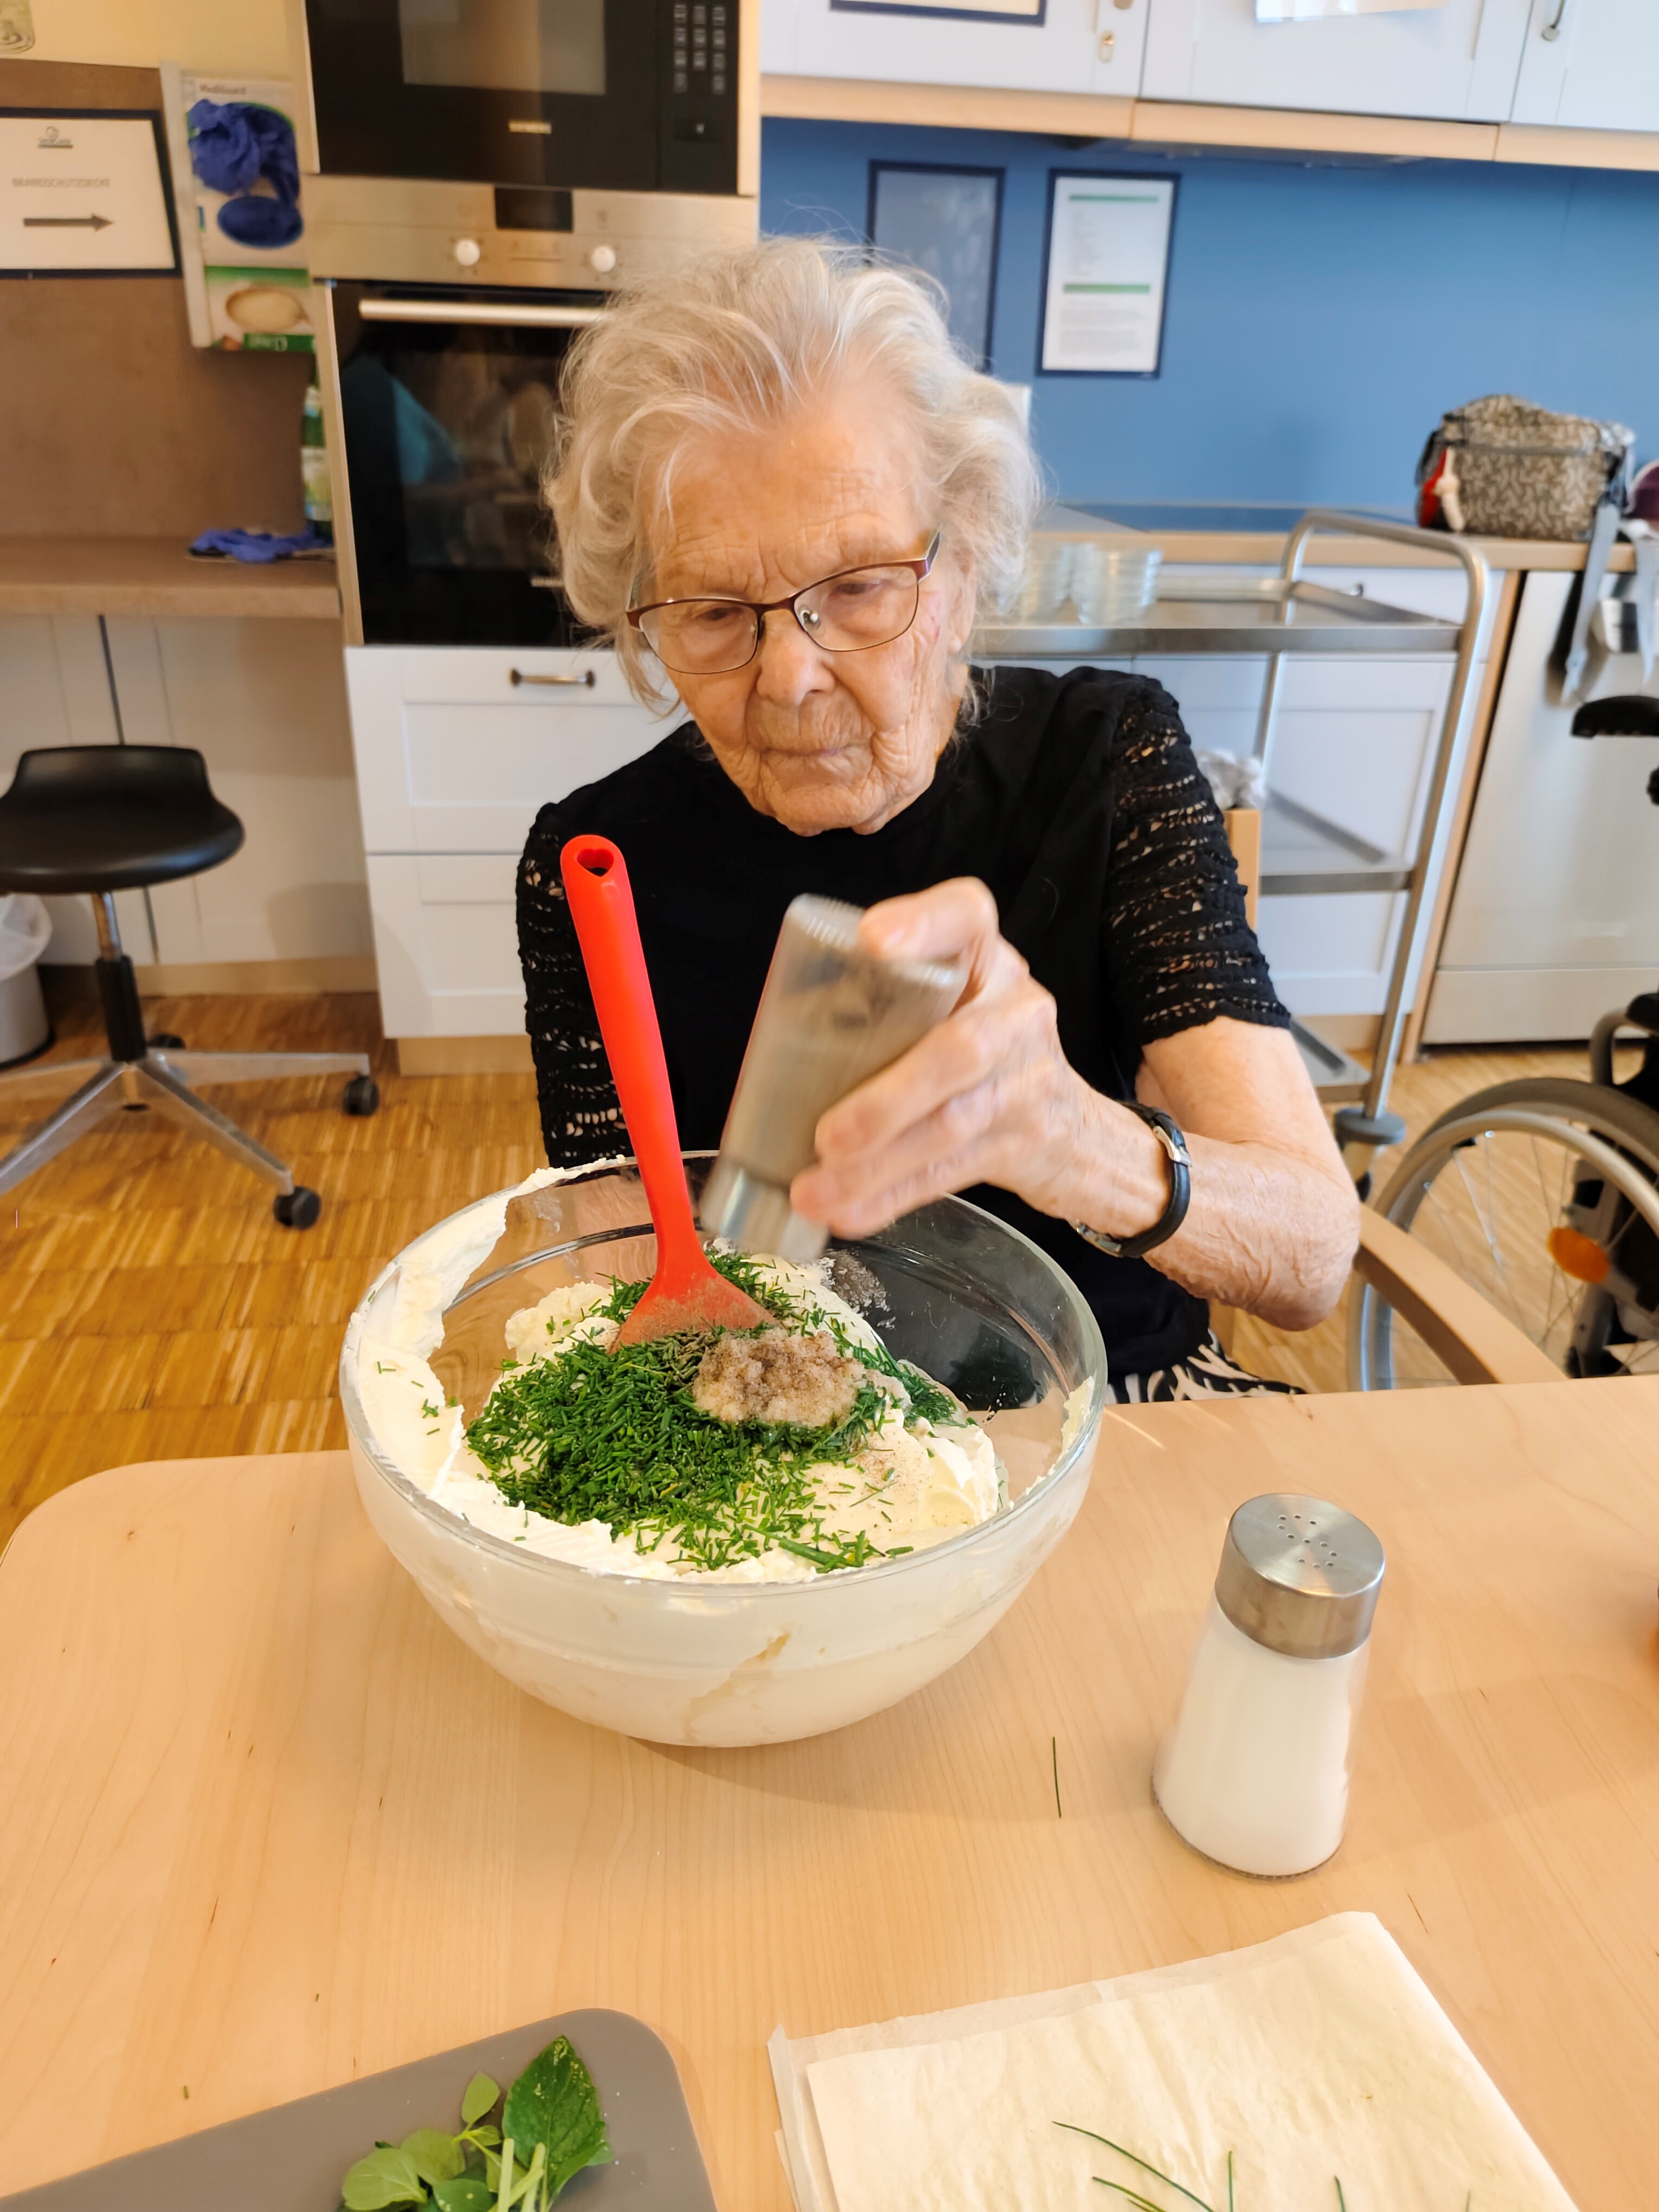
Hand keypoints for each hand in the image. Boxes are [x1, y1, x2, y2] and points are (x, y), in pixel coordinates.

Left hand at [790, 878, 1151, 1237]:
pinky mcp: (1027, 1141)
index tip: (874, 942)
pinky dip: (894, 1196)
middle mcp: (1017, 1010)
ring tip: (814, 1191)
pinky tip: (848, 1214)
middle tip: (826, 1138)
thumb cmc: (976, 1051)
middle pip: (959, 1051)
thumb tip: (777, 1047)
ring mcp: (1029, 1078)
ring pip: (952, 1124)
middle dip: (888, 1101)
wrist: (1074, 1128)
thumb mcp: (947, 1006)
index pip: (967, 917)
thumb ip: (889, 1004)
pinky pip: (952, 1172)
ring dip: (876, 1165)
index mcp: (985, 961)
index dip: (924, 923)